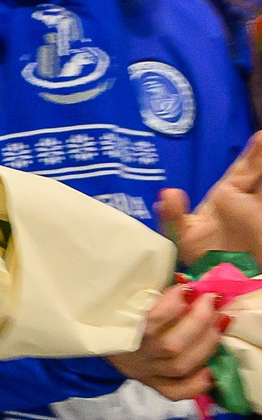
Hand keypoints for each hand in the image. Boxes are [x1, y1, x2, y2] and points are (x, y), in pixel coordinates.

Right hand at [114, 286, 222, 402]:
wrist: (102, 339)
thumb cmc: (120, 311)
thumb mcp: (127, 297)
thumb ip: (153, 292)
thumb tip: (190, 283)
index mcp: (121, 328)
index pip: (149, 320)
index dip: (173, 304)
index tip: (189, 287)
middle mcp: (135, 354)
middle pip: (171, 346)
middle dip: (198, 321)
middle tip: (212, 301)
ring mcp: (146, 371)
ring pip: (179, 366)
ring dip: (206, 343)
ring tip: (220, 322)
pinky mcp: (154, 384)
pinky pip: (177, 391)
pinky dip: (197, 383)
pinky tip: (212, 369)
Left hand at [159, 133, 261, 264]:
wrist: (224, 282)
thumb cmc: (203, 260)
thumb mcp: (183, 238)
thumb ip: (174, 216)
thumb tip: (168, 193)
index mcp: (225, 199)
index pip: (242, 171)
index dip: (252, 156)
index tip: (261, 137)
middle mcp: (245, 201)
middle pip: (257, 172)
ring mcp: (257, 209)